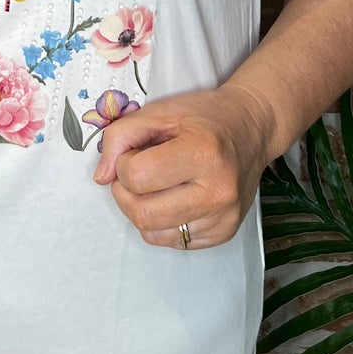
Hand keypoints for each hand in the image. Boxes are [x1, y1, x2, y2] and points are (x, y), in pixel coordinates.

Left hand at [92, 83, 274, 250]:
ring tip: (155, 185)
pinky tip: (173, 198)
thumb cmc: (204, 117)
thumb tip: (101, 177)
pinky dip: (162, 223)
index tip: (135, 152)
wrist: (252, 129)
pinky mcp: (224, 234)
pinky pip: (172, 242)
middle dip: (125, 193)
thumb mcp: (159, 111)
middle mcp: (218, 192)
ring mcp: (224, 218)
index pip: (138, 177)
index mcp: (204, 153)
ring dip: (141, 210)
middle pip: (143, 214)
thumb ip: (121, 136)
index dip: (124, 164)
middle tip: (136, 172)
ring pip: (153, 234)